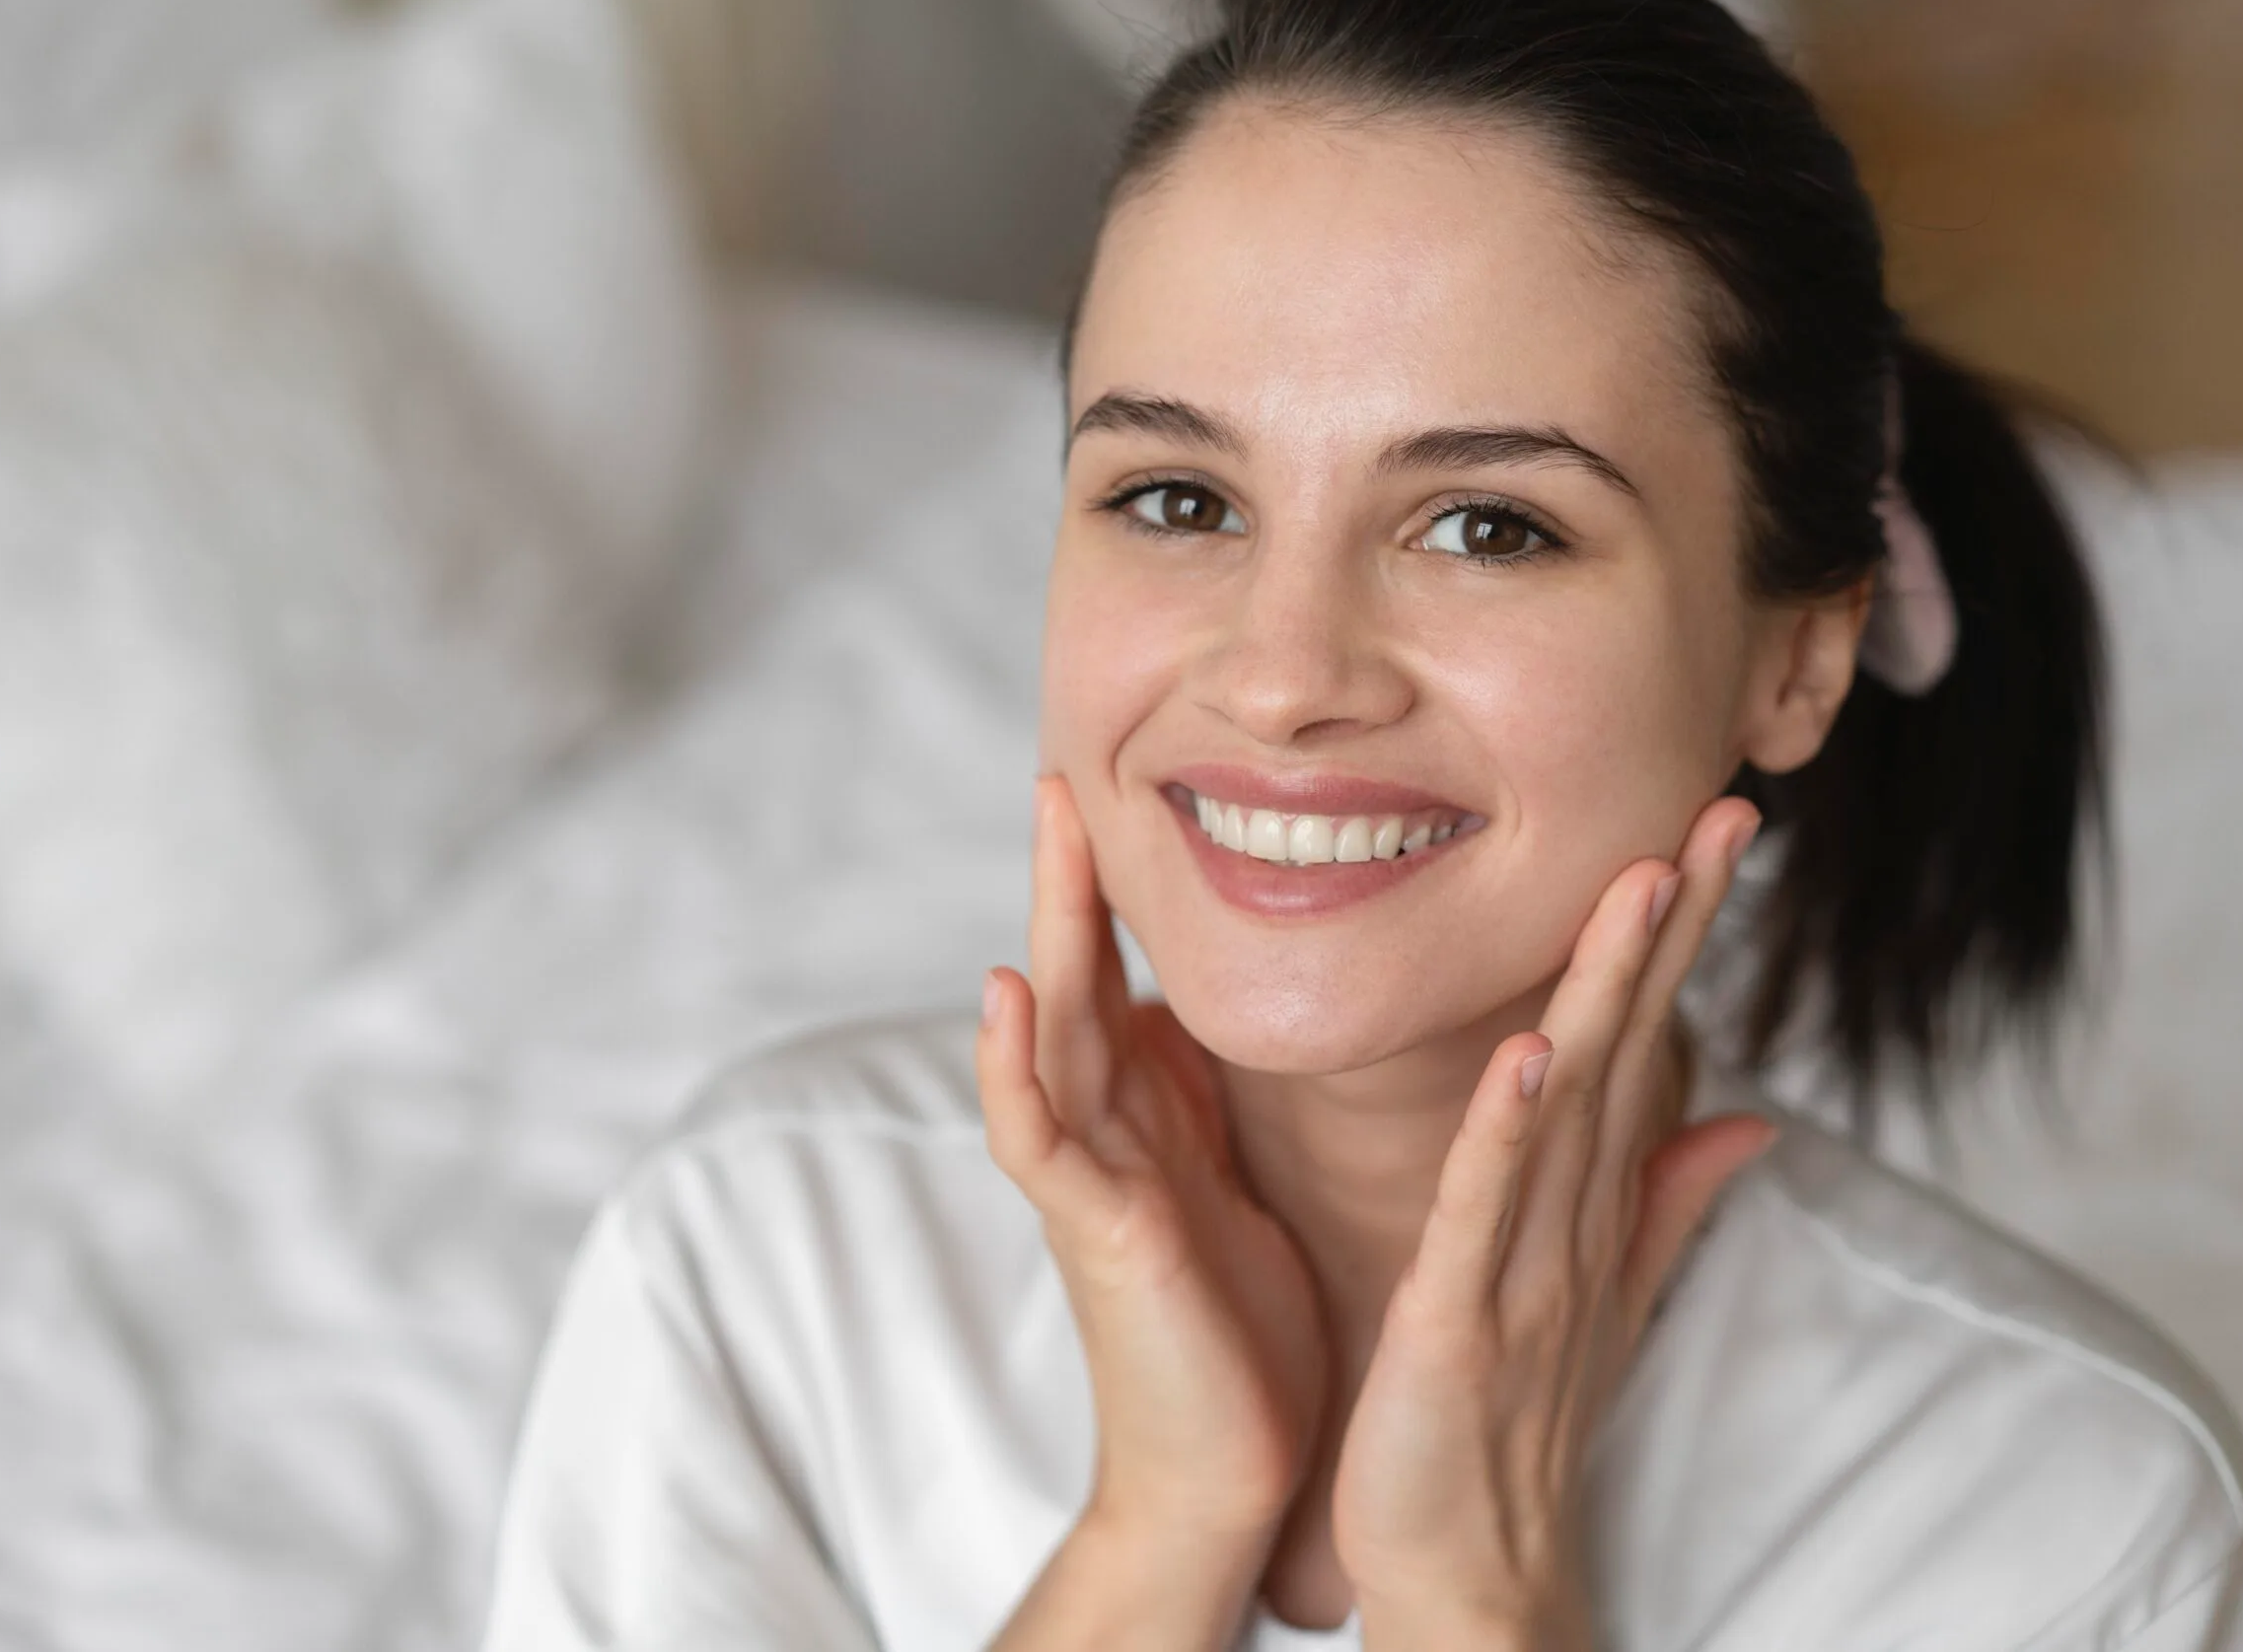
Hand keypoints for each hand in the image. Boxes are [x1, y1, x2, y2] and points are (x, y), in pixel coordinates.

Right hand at [977, 776, 1330, 1546]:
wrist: (1221, 1472)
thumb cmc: (1236, 1331)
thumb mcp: (1234, 1181)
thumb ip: (1209, 1101)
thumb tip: (1218, 1014)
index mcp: (1152, 1116)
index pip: (1126, 976)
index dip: (1120, 888)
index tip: (1128, 788)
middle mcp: (1109, 1134)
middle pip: (1082, 979)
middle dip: (1074, 877)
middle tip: (1067, 770)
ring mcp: (1093, 1181)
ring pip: (1055, 1034)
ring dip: (1049, 928)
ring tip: (1050, 828)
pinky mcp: (1097, 1237)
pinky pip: (1041, 1140)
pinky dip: (1015, 1068)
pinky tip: (1006, 996)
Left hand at [1331, 797, 1777, 1647]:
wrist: (1469, 1570)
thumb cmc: (1517, 1423)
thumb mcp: (1605, 1295)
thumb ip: (1669, 1201)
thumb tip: (1752, 1117)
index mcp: (1594, 1203)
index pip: (1648, 1039)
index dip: (1685, 934)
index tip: (1717, 824)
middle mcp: (1576, 1220)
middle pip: (1632, 1046)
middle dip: (1676, 926)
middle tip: (1721, 807)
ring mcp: (1525, 1268)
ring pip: (1573, 1103)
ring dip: (1607, 990)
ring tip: (1640, 878)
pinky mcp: (1458, 1319)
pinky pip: (1485, 1209)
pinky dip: (1508, 1130)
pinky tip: (1528, 1048)